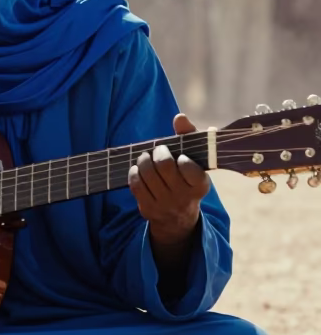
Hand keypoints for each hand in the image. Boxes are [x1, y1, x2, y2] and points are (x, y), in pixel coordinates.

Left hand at [128, 114, 209, 247]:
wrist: (179, 216)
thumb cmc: (188, 179)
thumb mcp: (195, 160)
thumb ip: (189, 136)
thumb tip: (179, 117)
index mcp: (200, 185)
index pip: (188, 167)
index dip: (181, 159)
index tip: (180, 157)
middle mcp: (183, 197)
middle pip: (163, 166)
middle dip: (159, 152)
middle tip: (159, 150)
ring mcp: (164, 205)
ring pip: (147, 175)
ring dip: (144, 160)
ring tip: (146, 157)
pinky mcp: (148, 209)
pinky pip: (136, 185)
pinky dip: (135, 172)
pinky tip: (138, 168)